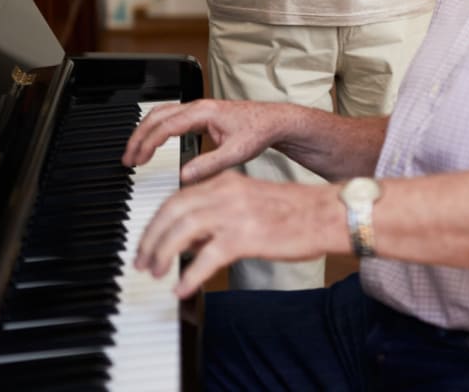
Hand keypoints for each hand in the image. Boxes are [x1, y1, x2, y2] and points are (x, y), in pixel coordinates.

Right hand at [123, 98, 286, 184]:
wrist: (273, 121)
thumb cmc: (258, 132)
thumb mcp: (236, 152)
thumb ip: (210, 164)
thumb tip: (183, 176)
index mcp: (204, 113)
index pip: (166, 126)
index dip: (147, 143)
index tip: (136, 160)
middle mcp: (199, 107)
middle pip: (157, 116)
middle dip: (138, 136)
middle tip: (127, 159)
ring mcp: (199, 109)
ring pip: (162, 114)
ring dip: (144, 131)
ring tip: (134, 153)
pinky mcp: (201, 114)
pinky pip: (170, 117)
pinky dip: (155, 129)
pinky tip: (153, 143)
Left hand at [135, 172, 337, 297]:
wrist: (327, 212)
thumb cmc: (295, 210)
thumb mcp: (250, 201)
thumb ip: (219, 213)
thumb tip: (190, 240)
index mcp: (227, 181)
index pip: (177, 197)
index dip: (156, 222)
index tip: (147, 241)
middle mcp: (227, 192)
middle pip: (172, 211)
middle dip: (150, 238)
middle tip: (142, 260)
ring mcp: (235, 214)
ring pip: (181, 231)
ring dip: (162, 254)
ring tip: (157, 272)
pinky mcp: (246, 237)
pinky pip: (206, 258)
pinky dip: (189, 275)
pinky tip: (183, 287)